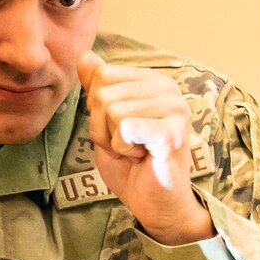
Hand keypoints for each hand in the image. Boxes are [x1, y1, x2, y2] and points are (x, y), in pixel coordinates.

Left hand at [77, 50, 214, 244]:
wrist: (155, 203)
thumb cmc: (133, 165)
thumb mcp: (105, 122)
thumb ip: (97, 88)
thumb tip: (84, 56)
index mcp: (153, 81)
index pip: (101, 75)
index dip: (97, 109)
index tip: (120, 130)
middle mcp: (168, 88)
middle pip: (103, 93)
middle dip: (102, 126)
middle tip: (127, 145)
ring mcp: (174, 109)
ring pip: (112, 112)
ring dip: (113, 141)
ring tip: (135, 151)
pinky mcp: (173, 132)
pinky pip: (125, 128)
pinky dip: (123, 148)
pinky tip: (142, 157)